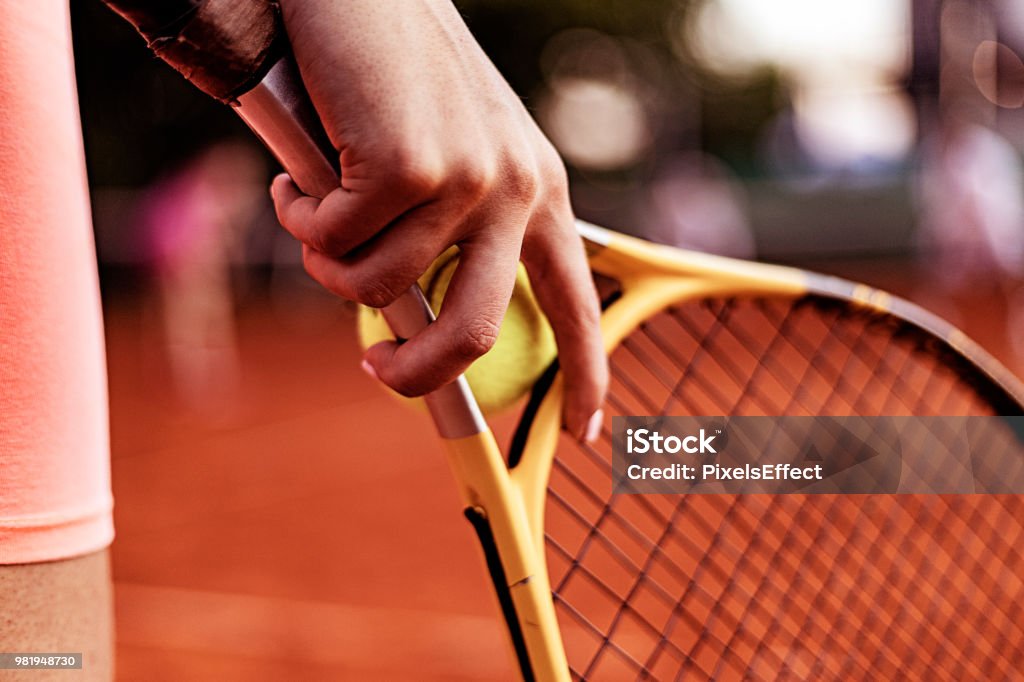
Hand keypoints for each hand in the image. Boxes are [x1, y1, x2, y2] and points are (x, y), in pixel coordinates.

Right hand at [271, 0, 606, 439]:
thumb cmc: (390, 76)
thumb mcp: (440, 157)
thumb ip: (444, 233)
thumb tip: (414, 326)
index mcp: (537, 189)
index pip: (577, 302)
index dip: (586, 375)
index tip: (587, 431)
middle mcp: (515, 187)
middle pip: (473, 334)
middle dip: (415, 377)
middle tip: (375, 366)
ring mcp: (467, 177)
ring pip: (375, 286)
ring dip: (326, 260)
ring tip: (314, 205)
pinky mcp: (411, 166)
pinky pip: (332, 241)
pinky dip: (300, 214)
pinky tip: (301, 171)